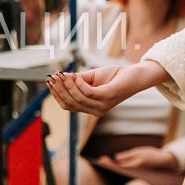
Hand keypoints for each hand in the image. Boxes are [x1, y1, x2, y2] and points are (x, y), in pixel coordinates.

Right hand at [45, 61, 164, 118]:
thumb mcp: (91, 77)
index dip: (57, 94)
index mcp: (90, 107)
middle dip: (59, 90)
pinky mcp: (107, 98)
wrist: (135, 75)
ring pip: (78, 98)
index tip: (49, 81)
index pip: (68, 105)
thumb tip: (59, 77)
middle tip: (52, 77)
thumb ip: (77, 79)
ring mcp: (102, 106)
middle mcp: (95, 110)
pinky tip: (74, 75)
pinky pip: (88, 93)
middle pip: (70, 103)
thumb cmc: (114, 76)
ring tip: (62, 74)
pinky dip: (79, 84)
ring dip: (67, 86)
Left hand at [108, 144, 179, 171]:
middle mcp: (134, 171)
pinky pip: (125, 169)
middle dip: (108, 164)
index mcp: (134, 166)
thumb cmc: (152, 155)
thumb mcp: (139, 152)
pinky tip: (113, 161)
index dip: (108, 164)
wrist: (164, 161)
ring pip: (121, 170)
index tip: (102, 159)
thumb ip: (127, 155)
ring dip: (112, 165)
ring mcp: (134, 171)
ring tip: (104, 159)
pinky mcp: (136, 171)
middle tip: (101, 158)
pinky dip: (118, 165)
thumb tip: (116, 157)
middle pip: (118, 169)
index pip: (118, 167)